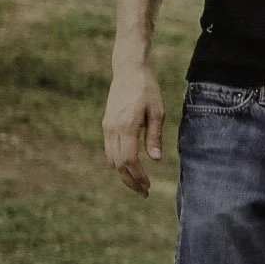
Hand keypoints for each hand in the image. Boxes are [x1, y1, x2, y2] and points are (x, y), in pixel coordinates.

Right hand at [102, 68, 164, 195]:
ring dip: (123, 174)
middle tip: (144, 192)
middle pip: (117, 164)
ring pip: (111, 159)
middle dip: (130, 180)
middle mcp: (112, 129)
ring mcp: (107, 127)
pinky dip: (119, 163)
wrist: (129, 71)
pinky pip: (109, 150)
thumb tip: (155, 159)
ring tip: (138, 184)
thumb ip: (155, 136)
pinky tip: (130, 169)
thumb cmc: (148, 89)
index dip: (137, 176)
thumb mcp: (158, 111)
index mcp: (126, 126)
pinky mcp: (106, 125)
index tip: (148, 186)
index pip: (128, 160)